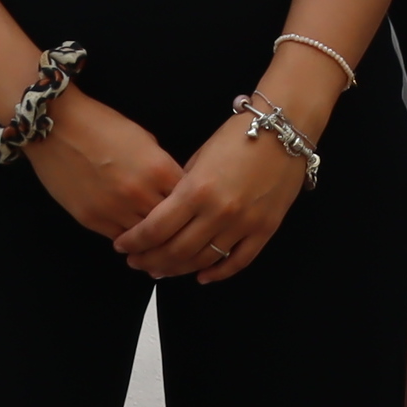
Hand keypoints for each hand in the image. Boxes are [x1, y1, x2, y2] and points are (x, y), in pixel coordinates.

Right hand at [18, 90, 178, 242]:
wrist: (56, 125)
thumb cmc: (101, 125)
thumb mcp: (143, 139)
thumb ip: (160, 166)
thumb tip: (170, 188)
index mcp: (159, 169)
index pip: (189, 200)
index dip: (191, 206)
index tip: (191, 209)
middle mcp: (140, 193)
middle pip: (170, 225)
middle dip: (175, 228)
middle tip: (178, 233)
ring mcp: (115, 209)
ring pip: (145, 238)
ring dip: (151, 239)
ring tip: (158, 242)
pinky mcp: (91, 219)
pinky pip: (119, 239)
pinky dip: (128, 240)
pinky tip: (133, 239)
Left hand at [119, 112, 309, 284]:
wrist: (284, 130)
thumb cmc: (238, 135)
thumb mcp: (200, 157)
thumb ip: (181, 188)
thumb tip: (164, 212)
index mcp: (197, 190)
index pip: (156, 228)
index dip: (135, 242)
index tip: (122, 246)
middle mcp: (218, 212)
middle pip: (176, 251)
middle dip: (150, 260)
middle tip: (137, 262)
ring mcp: (244, 224)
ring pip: (203, 260)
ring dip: (178, 269)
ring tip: (162, 270)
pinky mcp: (265, 229)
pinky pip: (238, 261)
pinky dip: (218, 273)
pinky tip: (201, 276)